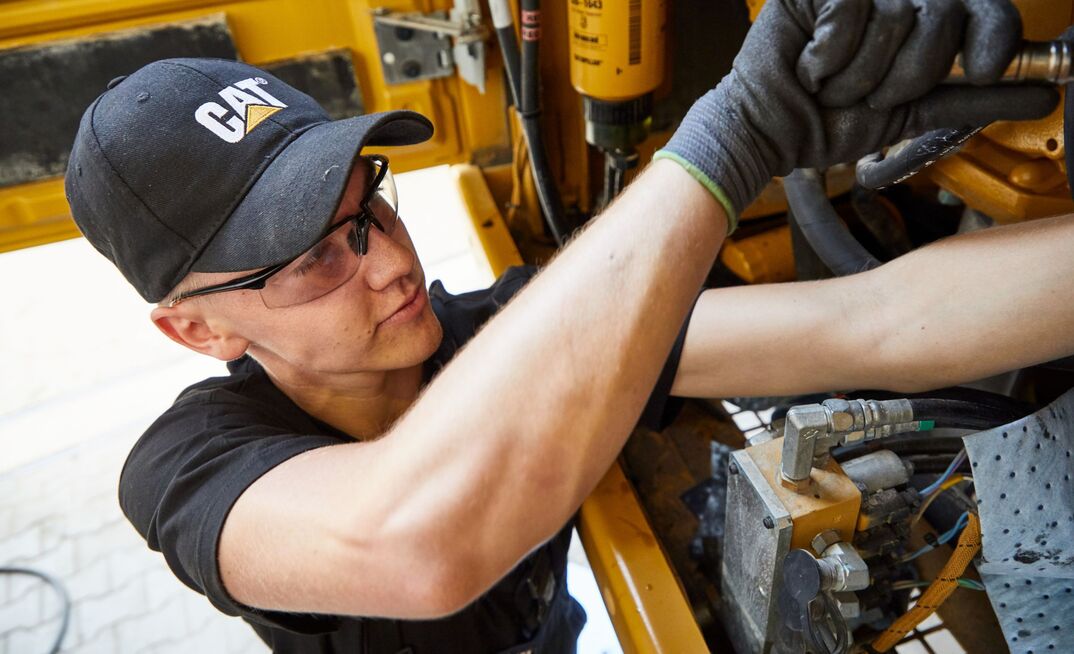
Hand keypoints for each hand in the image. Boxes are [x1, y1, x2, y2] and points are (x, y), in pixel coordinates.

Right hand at [656, 0, 1059, 225]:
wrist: (770, 133)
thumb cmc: (828, 122)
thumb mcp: (913, 116)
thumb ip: (974, 101)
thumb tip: (1045, 94)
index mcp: (928, 25)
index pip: (986, 11)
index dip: (992, 38)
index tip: (983, 70)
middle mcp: (900, 0)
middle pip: (941, 20)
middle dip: (908, 76)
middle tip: (872, 96)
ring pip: (895, 19)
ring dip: (861, 74)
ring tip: (833, 84)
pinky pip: (852, 12)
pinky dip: (830, 55)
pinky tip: (811, 64)